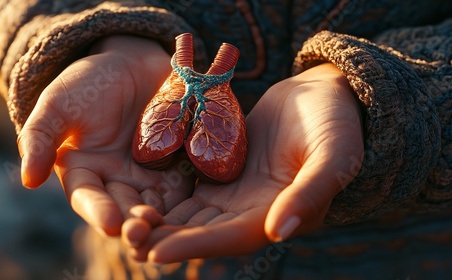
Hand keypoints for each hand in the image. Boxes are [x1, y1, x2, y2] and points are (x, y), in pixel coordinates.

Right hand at [17, 36, 194, 235]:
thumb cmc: (90, 83)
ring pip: (158, 203)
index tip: (110, 224)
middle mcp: (118, 182)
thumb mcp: (59, 105)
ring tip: (170, 225)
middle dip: (134, 223)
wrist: (132, 65)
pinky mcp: (179, 165)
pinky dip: (192, 193)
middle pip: (127, 208)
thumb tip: (28, 180)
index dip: (99, 211)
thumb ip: (41, 138)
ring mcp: (151, 176)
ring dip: (164, 218)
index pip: (89, 199)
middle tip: (144, 231)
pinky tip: (199, 203)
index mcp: (86, 174)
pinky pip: (187, 182)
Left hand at [124, 63, 363, 262]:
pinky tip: (137, 190)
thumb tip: (279, 233)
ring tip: (121, 221)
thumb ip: (309, 194)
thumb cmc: (336, 126)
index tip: (156, 253)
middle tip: (125, 240)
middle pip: (202, 230)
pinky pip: (190, 184)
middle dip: (164, 238)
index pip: (229, 238)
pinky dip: (166, 191)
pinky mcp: (222, 168)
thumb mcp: (332, 157)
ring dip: (158, 219)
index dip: (193, 246)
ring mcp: (235, 191)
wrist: (324, 97)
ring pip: (190, 212)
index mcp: (277, 215)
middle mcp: (251, 211)